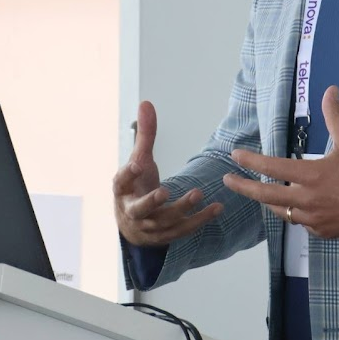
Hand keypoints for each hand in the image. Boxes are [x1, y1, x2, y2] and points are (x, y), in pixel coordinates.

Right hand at [113, 100, 223, 246]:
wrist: (132, 223)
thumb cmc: (136, 186)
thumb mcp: (139, 159)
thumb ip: (145, 134)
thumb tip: (147, 103)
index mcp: (122, 190)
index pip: (121, 181)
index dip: (128, 174)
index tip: (137, 163)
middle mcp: (132, 210)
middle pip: (140, 209)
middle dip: (151, 201)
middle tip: (164, 192)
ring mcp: (148, 226)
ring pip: (164, 221)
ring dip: (181, 209)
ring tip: (198, 193)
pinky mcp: (165, 236)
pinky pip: (183, 229)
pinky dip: (200, 220)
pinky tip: (217, 207)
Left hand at [221, 86, 338, 238]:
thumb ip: (335, 117)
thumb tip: (330, 90)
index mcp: (311, 176)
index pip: (271, 168)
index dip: (250, 161)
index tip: (234, 156)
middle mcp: (307, 200)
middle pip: (265, 195)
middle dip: (243, 187)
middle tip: (227, 181)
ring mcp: (313, 219)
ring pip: (280, 211)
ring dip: (267, 201)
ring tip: (257, 192)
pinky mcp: (321, 232)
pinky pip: (299, 223)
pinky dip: (292, 213)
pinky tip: (293, 207)